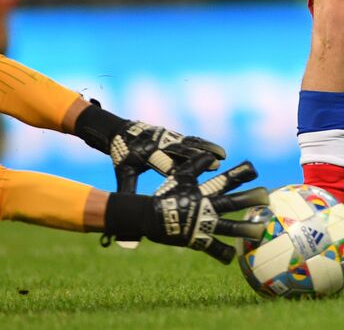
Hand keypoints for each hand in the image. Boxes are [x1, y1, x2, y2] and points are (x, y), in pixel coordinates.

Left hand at [74, 101, 225, 190]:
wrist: (120, 131)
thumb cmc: (123, 156)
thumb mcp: (124, 174)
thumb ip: (126, 194)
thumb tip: (122, 214)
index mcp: (147, 154)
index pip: (165, 164)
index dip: (179, 171)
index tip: (191, 182)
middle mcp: (160, 143)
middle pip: (182, 150)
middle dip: (199, 156)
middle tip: (217, 163)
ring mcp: (168, 136)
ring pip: (190, 142)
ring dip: (206, 148)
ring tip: (223, 156)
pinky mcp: (173, 134)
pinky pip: (191, 139)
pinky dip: (204, 144)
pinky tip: (217, 151)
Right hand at [114, 156, 268, 262]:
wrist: (149, 216)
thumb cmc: (167, 194)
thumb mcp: (181, 176)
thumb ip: (197, 164)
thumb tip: (214, 156)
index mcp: (204, 192)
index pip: (225, 180)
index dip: (239, 174)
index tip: (254, 170)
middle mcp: (206, 207)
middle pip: (232, 202)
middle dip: (250, 199)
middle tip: (266, 197)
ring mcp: (202, 224)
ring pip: (228, 227)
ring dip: (245, 229)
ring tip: (261, 231)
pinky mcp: (196, 239)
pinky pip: (212, 248)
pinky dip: (222, 253)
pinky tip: (232, 258)